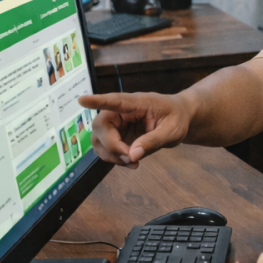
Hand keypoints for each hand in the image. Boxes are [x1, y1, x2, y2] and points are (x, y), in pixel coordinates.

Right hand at [79, 92, 193, 168]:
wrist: (181, 119)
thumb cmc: (178, 118)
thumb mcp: (172, 130)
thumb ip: (153, 141)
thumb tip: (133, 156)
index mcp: (137, 102)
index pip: (115, 100)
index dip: (97, 101)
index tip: (81, 100)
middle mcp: (122, 112)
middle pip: (101, 126)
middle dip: (111, 146)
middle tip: (131, 158)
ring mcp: (118, 124)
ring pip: (99, 139)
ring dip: (111, 155)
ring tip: (133, 162)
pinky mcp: (118, 136)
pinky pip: (106, 149)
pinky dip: (115, 159)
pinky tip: (132, 162)